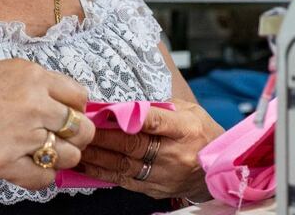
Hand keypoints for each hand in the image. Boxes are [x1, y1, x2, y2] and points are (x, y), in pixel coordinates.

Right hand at [0, 58, 95, 190]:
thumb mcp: (0, 69)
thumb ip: (31, 85)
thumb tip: (55, 102)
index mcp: (33, 76)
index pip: (79, 97)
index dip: (76, 109)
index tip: (67, 115)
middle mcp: (34, 104)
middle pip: (82, 129)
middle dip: (76, 137)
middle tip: (63, 140)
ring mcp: (21, 135)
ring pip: (68, 156)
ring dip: (61, 159)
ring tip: (44, 155)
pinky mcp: (4, 162)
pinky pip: (44, 178)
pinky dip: (42, 177)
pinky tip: (29, 169)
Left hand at [76, 99, 223, 200]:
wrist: (217, 172)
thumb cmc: (201, 135)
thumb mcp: (190, 112)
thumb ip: (162, 108)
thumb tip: (129, 105)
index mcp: (185, 130)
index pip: (155, 121)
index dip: (129, 116)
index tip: (107, 111)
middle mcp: (175, 154)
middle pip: (133, 145)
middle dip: (104, 136)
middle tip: (83, 128)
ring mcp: (164, 175)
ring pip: (124, 165)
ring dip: (97, 156)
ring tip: (77, 147)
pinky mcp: (154, 189)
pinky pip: (124, 181)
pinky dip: (102, 173)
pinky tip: (87, 166)